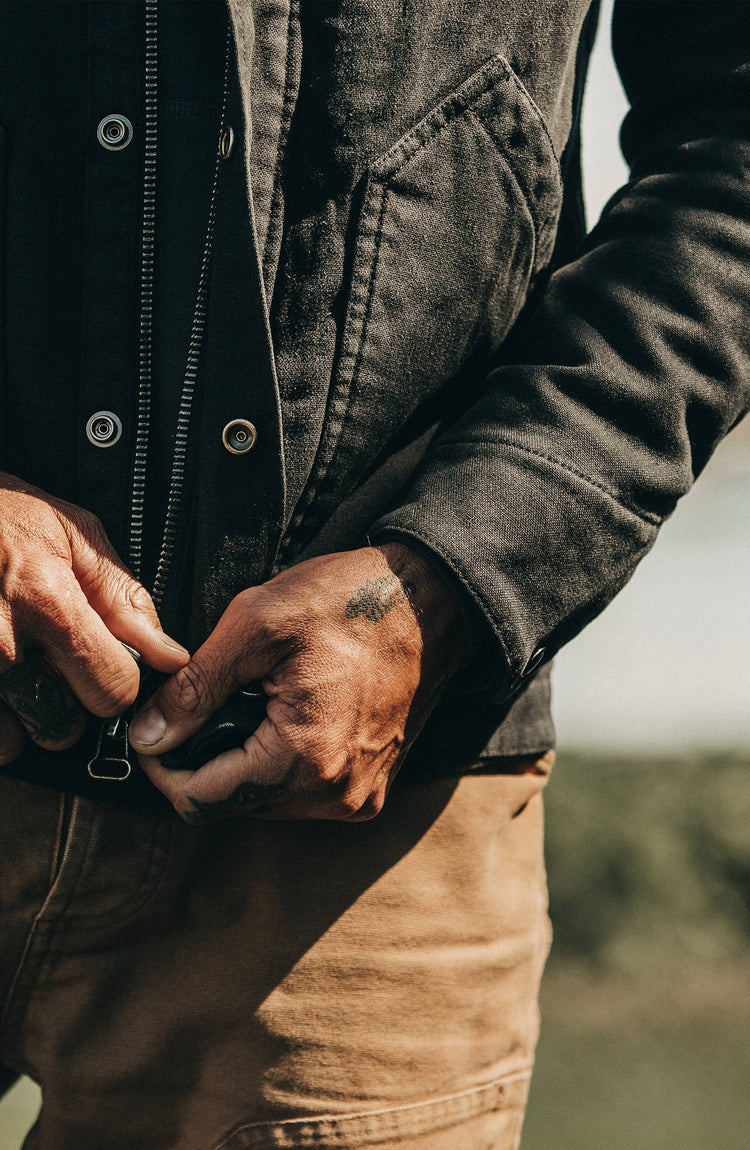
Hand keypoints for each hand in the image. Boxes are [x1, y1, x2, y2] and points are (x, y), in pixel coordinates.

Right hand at [0, 473, 188, 761]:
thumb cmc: (0, 513)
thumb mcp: (71, 534)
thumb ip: (123, 599)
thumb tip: (170, 657)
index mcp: (47, 604)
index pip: (113, 691)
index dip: (116, 680)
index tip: (103, 663)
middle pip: (63, 727)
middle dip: (63, 701)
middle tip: (44, 659)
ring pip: (13, 741)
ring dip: (15, 714)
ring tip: (7, 664)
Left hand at [130, 543, 467, 821]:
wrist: (427, 599)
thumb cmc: (348, 601)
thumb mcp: (255, 624)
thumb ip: (195, 689)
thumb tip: (147, 737)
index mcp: (306, 759)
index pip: (202, 800)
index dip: (163, 767)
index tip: (154, 727)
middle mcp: (336, 794)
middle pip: (232, 805)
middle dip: (205, 759)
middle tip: (205, 702)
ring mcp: (358, 796)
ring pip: (264, 803)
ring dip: (243, 761)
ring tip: (254, 701)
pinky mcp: (370, 788)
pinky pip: (300, 794)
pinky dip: (279, 762)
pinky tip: (286, 714)